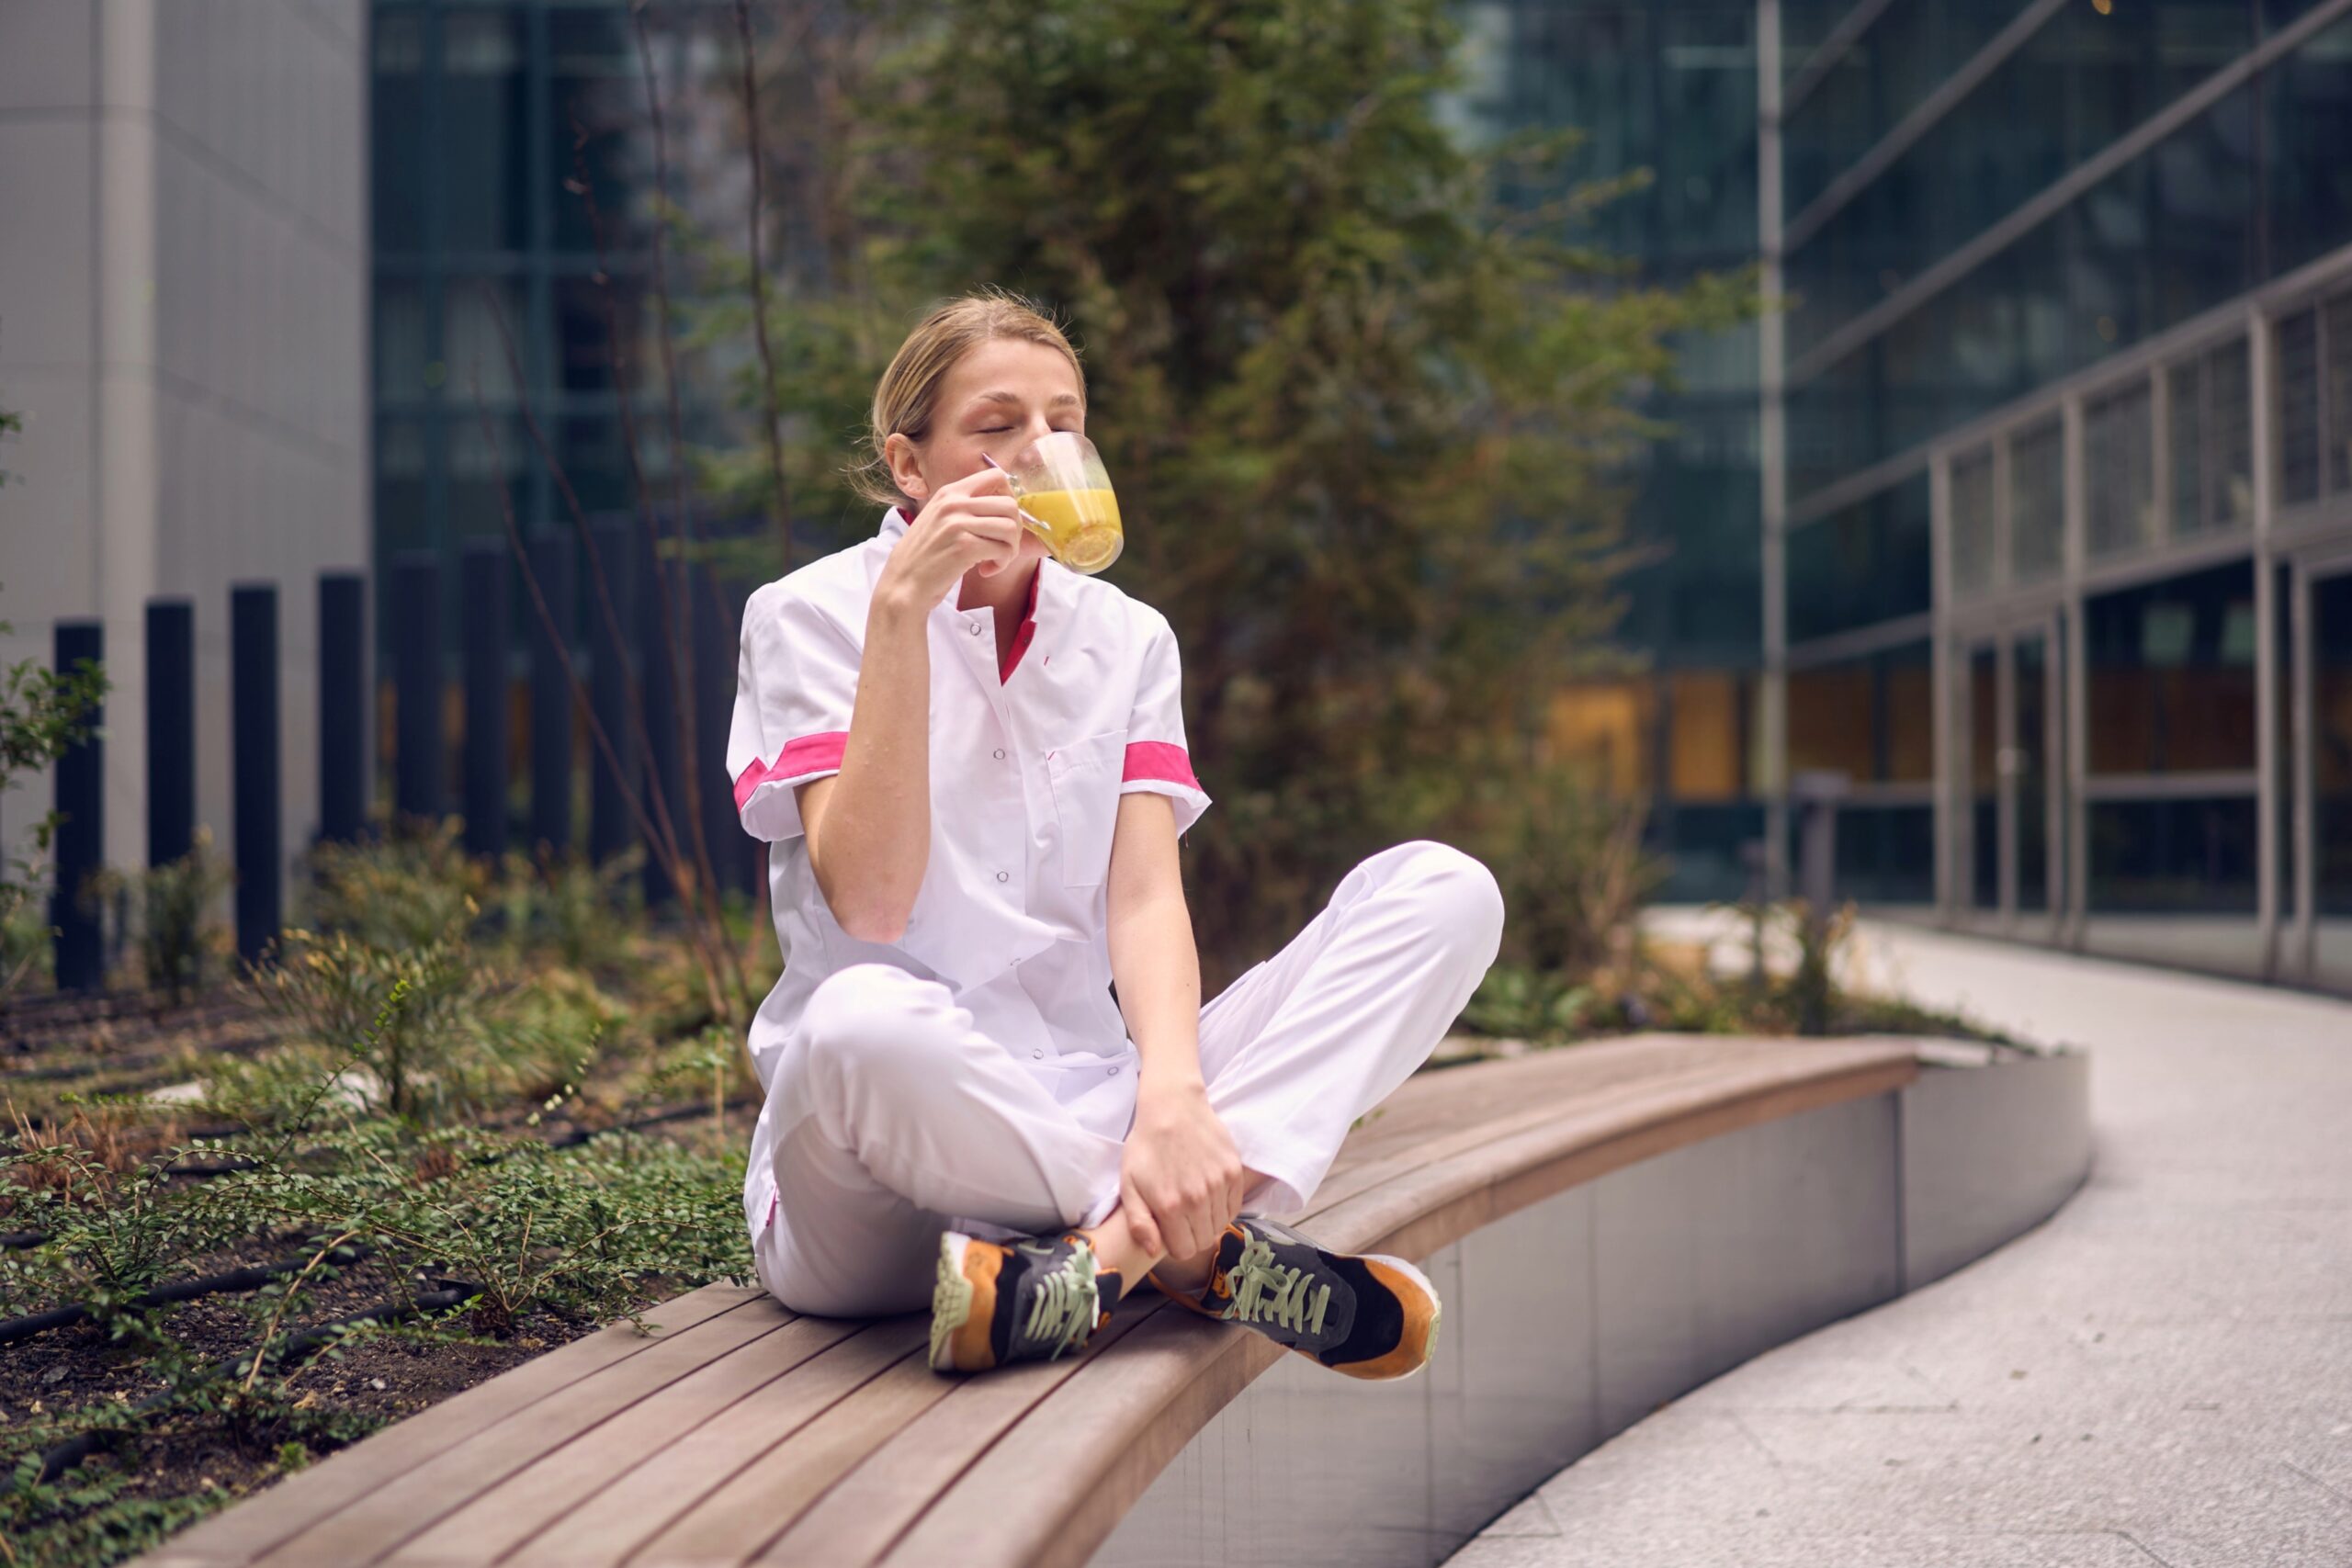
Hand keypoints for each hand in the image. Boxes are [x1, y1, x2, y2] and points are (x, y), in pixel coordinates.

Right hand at [874, 467, 1025, 612]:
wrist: (902, 584)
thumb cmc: (925, 556)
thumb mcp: (939, 518)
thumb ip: (965, 507)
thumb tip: (1006, 505)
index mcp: (950, 492)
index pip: (996, 476)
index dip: (1009, 498)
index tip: (1002, 519)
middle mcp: (954, 503)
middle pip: (1010, 505)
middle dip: (1015, 530)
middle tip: (1003, 547)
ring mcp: (958, 524)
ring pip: (1010, 528)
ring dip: (1010, 549)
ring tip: (995, 560)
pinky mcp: (965, 547)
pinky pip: (1003, 550)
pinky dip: (1001, 563)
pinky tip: (986, 570)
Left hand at [1118, 1078, 1246, 1264]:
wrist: (1172, 1107)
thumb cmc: (1146, 1146)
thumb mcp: (1129, 1184)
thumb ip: (1139, 1223)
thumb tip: (1154, 1251)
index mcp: (1169, 1207)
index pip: (1184, 1250)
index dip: (1177, 1245)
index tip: (1172, 1231)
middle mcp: (1197, 1199)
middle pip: (1205, 1241)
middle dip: (1193, 1236)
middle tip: (1183, 1218)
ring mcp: (1218, 1185)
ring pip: (1221, 1225)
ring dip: (1209, 1221)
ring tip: (1195, 1204)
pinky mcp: (1234, 1171)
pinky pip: (1235, 1207)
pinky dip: (1224, 1207)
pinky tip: (1210, 1195)